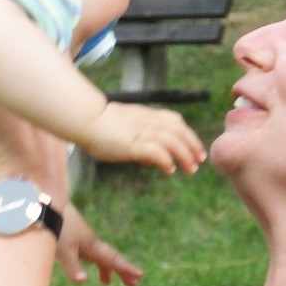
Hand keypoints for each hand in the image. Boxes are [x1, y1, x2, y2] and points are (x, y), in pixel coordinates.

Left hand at [57, 203, 141, 285]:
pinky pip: (89, 251)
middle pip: (110, 258)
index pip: (113, 259)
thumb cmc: (56, 227)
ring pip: (98, 255)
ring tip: (106, 282)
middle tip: (132, 284)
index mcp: (92, 245)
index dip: (126, 268)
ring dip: (105, 268)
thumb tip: (83, 281)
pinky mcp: (73, 234)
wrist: (46, 205)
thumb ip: (73, 266)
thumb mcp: (63, 250)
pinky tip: (88, 261)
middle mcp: (91, 241)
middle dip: (121, 271)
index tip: (140, 275)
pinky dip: (93, 260)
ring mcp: (82, 237)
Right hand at [79, 101, 206, 175]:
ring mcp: (142, 132)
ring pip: (173, 142)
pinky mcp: (134, 144)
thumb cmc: (98, 125)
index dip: (187, 133)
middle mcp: (148, 121)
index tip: (195, 146)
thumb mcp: (124, 128)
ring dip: (185, 156)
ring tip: (191, 169)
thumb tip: (150, 158)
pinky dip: (166, 161)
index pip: (174, 121)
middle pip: (179, 131)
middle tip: (200, 160)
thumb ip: (139, 139)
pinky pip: (157, 152)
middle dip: (192, 145)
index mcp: (146, 115)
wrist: (86, 119)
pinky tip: (169, 170)